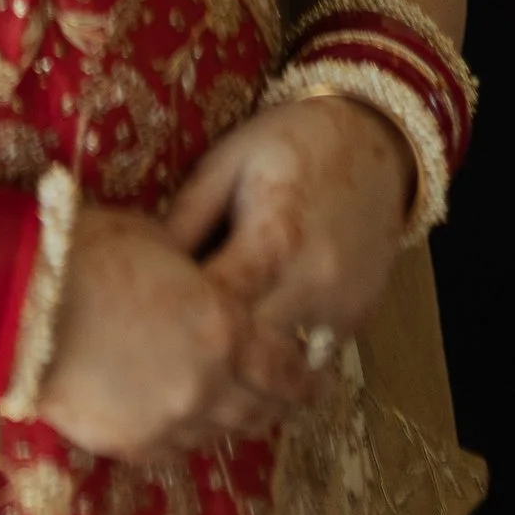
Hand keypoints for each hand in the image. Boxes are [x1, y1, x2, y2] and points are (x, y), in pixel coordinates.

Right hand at [32, 200, 310, 460]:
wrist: (19, 300)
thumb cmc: (89, 252)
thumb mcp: (164, 248)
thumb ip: (200, 280)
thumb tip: (207, 288)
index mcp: (226, 330)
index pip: (287, 368)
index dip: (303, 374)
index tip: (310, 375)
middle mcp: (209, 384)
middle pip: (260, 409)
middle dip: (274, 402)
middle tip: (280, 397)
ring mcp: (169, 421)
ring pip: (217, 433)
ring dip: (227, 419)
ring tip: (225, 407)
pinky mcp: (129, 444)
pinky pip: (172, 448)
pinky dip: (181, 433)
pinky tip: (175, 418)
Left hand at [163, 100, 414, 370]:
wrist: (372, 140)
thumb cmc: (288, 143)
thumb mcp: (227, 163)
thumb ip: (187, 218)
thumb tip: (142, 268)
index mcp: (274, 239)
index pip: (213, 308)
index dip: (173, 322)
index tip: (141, 328)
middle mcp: (313, 283)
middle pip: (247, 354)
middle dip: (205, 360)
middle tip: (163, 358)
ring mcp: (342, 309)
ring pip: (282, 374)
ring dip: (245, 374)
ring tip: (205, 369)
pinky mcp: (359, 321)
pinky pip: (310, 361)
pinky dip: (280, 366)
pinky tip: (252, 354)